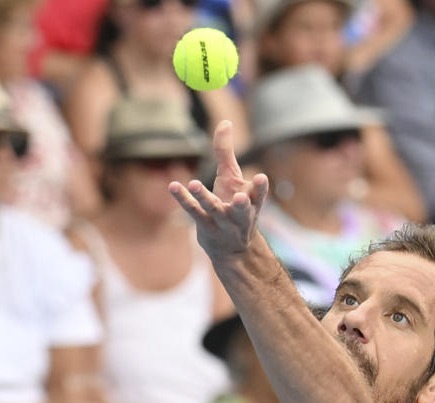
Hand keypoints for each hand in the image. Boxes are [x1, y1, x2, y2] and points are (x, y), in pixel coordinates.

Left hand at [168, 120, 268, 264]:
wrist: (232, 249)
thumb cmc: (233, 204)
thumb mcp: (233, 178)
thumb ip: (227, 152)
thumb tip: (225, 122)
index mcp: (253, 202)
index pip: (259, 195)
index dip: (260, 188)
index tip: (261, 178)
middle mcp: (240, 214)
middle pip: (242, 210)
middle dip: (242, 205)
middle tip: (241, 198)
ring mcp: (222, 222)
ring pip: (214, 209)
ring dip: (205, 198)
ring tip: (194, 184)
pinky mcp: (205, 225)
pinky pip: (193, 211)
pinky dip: (183, 199)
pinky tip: (173, 186)